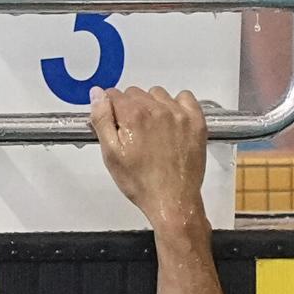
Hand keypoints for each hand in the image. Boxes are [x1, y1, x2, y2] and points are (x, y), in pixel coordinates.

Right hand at [90, 85, 207, 227]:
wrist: (172, 200)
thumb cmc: (141, 183)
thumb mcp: (111, 154)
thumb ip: (102, 119)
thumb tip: (97, 94)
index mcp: (134, 115)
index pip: (114, 95)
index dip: (110, 108)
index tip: (114, 121)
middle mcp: (158, 109)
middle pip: (136, 93)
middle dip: (129, 107)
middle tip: (132, 131)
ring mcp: (179, 114)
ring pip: (158, 94)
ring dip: (152, 105)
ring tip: (152, 129)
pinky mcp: (196, 122)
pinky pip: (185, 97)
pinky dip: (177, 104)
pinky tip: (172, 121)